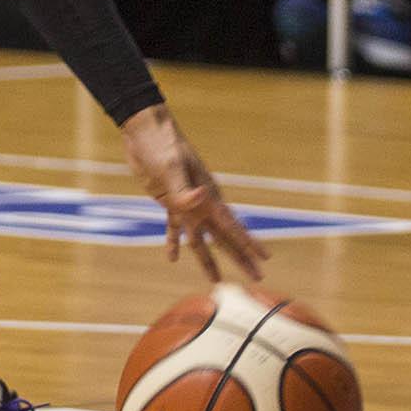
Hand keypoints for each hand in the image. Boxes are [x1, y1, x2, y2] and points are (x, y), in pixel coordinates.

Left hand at [120, 105, 267, 281]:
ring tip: (216, 280)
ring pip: (200, 239)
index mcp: (207, 196)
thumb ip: (183, 188)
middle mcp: (201, 203)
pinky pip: (174, 228)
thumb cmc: (161, 146)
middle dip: (240, 257)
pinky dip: (174, 242)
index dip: (248, 243)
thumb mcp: (170, 167)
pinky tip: (172, 258)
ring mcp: (186, 203)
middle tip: (257, 277)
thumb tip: (199, 198)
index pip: (232, 226)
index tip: (266, 258)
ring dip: (208, 258)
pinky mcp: (169, 201)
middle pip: (224, 237)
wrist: (145, 131)